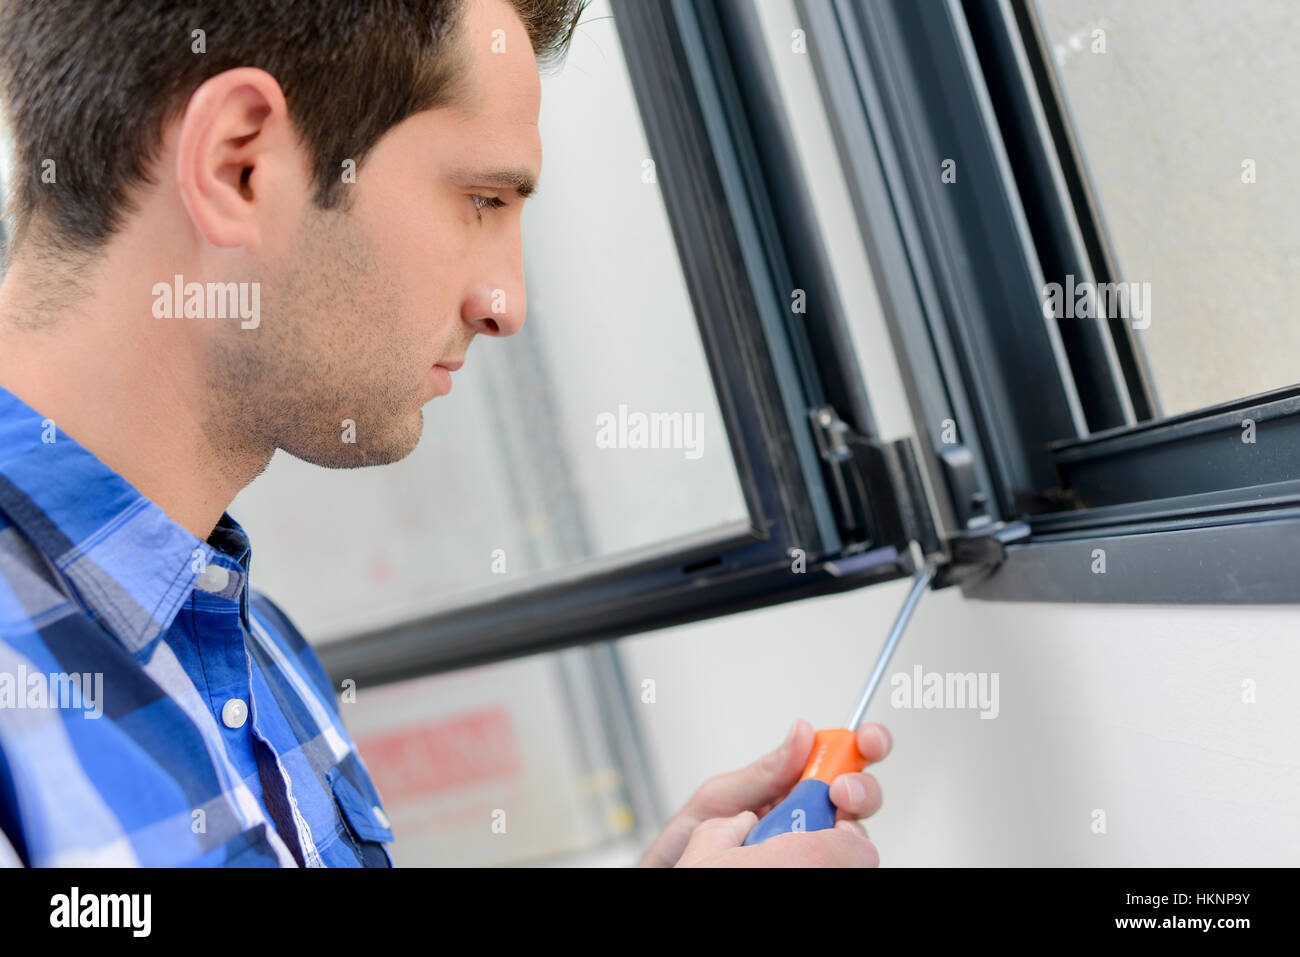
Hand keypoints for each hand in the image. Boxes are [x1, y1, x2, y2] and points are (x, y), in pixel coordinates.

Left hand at [637, 718, 891, 866]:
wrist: (675, 873)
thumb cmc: (688, 843)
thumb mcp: (720, 797)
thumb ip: (764, 771)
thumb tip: (803, 733)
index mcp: (788, 785)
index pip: (837, 756)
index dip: (861, 743)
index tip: (865, 740)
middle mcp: (807, 814)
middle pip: (857, 794)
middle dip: (860, 786)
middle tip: (841, 792)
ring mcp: (812, 847)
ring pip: (855, 831)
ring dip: (852, 823)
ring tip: (830, 825)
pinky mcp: (813, 867)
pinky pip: (842, 862)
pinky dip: (842, 855)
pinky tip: (825, 852)